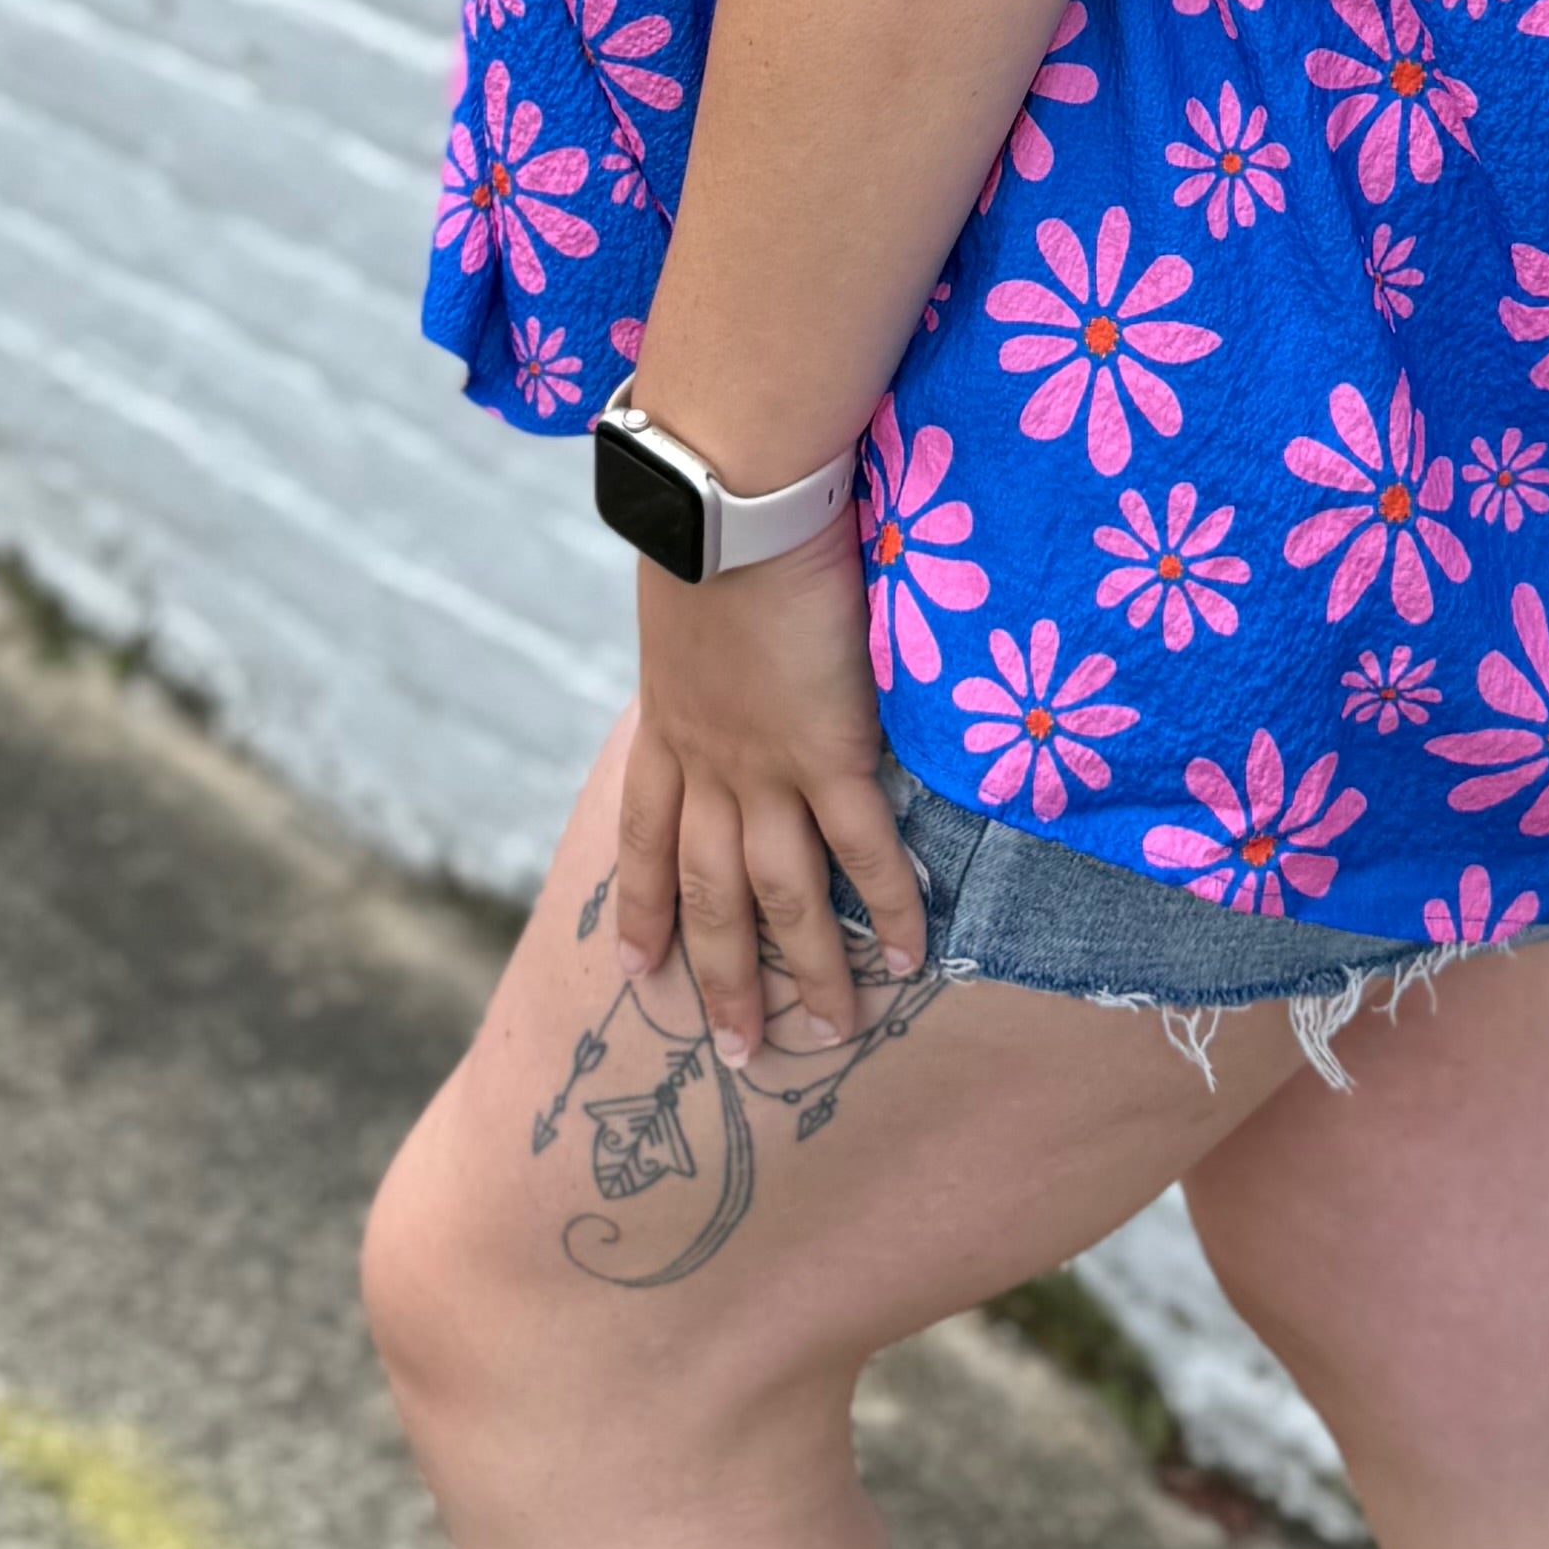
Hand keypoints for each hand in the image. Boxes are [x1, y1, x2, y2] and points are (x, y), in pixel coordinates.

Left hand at [613, 519, 933, 1061]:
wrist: (725, 498)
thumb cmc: (712, 517)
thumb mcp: (686, 594)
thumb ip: (706, 640)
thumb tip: (722, 631)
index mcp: (669, 726)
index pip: (645, 837)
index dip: (641, 909)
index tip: (638, 971)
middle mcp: (709, 764)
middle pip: (709, 895)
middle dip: (719, 978)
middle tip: (735, 1051)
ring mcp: (766, 766)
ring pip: (782, 897)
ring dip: (804, 973)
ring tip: (832, 1034)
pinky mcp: (830, 750)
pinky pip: (862, 850)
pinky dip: (887, 907)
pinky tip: (910, 955)